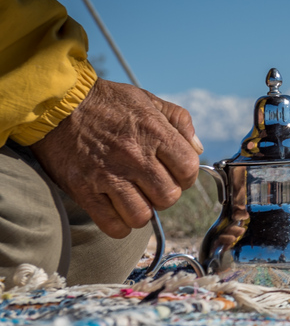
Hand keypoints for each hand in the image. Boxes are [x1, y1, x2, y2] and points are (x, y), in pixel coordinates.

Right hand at [30, 78, 203, 238]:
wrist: (56, 101)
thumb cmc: (106, 102)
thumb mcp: (148, 100)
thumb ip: (179, 121)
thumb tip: (197, 149)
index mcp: (154, 133)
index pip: (189, 169)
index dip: (186, 176)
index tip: (175, 173)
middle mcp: (134, 156)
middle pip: (168, 197)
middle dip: (164, 194)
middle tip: (152, 185)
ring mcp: (108, 175)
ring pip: (142, 216)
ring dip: (142, 211)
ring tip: (134, 198)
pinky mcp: (84, 190)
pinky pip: (112, 225)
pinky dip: (119, 224)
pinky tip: (117, 210)